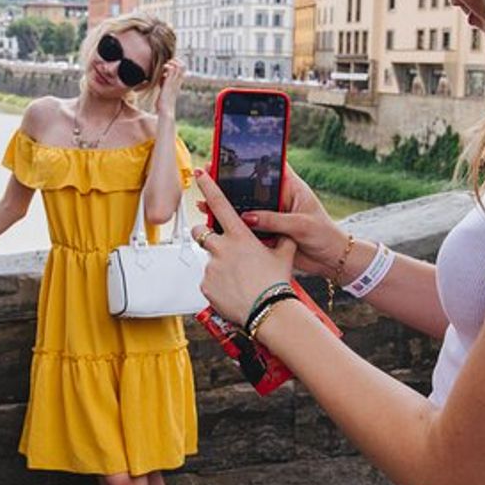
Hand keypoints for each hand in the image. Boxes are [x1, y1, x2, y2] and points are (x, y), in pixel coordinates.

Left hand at [154, 58, 185, 117]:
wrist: (164, 110)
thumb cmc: (162, 104)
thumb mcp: (164, 90)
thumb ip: (164, 83)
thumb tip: (161, 77)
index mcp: (177, 83)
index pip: (183, 69)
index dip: (177, 64)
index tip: (168, 65)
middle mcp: (177, 81)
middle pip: (183, 66)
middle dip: (175, 61)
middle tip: (167, 64)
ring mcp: (174, 82)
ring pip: (178, 66)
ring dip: (171, 63)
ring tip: (164, 67)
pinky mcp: (169, 83)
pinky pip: (171, 69)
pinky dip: (167, 67)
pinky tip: (162, 72)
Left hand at [192, 169, 296, 325]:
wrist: (268, 311)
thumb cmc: (276, 283)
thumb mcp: (284, 255)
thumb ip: (282, 238)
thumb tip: (285, 230)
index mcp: (240, 236)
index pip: (220, 204)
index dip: (209, 186)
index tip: (199, 173)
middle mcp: (221, 248)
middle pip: (200, 232)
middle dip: (203, 234)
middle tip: (217, 245)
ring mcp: (211, 267)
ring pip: (208, 261)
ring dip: (218, 267)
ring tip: (236, 280)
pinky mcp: (205, 285)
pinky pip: (208, 281)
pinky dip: (218, 286)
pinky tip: (232, 292)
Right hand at [197, 164, 346, 278]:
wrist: (329, 260)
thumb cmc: (324, 236)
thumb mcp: (302, 224)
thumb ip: (275, 220)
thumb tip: (248, 218)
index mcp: (290, 187)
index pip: (268, 166)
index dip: (249, 158)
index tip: (230, 154)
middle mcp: (277, 199)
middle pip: (249, 186)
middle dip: (228, 182)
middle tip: (209, 174)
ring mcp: (270, 215)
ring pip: (243, 207)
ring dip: (225, 205)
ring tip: (205, 201)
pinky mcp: (265, 232)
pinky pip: (244, 227)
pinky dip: (229, 225)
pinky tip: (213, 223)